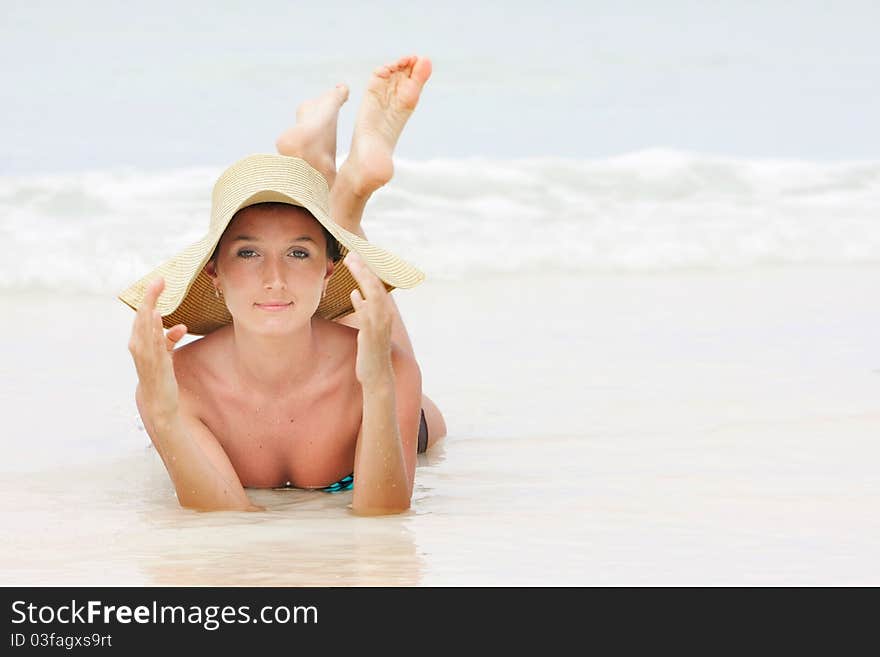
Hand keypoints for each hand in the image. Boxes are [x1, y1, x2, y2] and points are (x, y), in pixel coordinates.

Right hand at [127, 277, 188, 418]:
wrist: (158, 402)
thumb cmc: (160, 376)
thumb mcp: (165, 354)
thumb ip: (169, 339)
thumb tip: (179, 326)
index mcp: (138, 341)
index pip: (142, 314)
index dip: (149, 297)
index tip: (159, 282)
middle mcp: (137, 345)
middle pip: (142, 315)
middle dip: (150, 296)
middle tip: (159, 280)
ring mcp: (144, 353)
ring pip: (145, 324)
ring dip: (151, 305)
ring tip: (157, 288)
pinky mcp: (154, 362)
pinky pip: (152, 340)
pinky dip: (153, 326)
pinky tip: (156, 314)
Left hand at [345, 252, 393, 386]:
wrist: (377, 375)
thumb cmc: (370, 351)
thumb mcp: (366, 326)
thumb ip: (362, 310)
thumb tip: (355, 295)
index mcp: (383, 312)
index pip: (376, 285)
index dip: (366, 269)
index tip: (355, 256)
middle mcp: (384, 315)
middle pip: (375, 285)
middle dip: (363, 268)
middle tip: (351, 254)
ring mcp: (379, 325)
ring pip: (373, 296)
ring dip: (362, 279)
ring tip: (352, 265)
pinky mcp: (372, 335)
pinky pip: (367, 316)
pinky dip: (362, 304)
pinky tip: (354, 295)